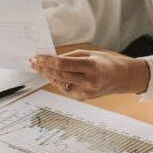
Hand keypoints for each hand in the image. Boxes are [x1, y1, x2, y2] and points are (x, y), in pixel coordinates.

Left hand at [29, 50, 150, 100]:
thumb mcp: (90, 54)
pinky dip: (56, 81)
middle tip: (31, 62)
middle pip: (58, 75)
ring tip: (38, 67)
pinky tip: (50, 75)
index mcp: (91, 67)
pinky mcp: (82, 98)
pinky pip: (64, 89)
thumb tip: (52, 59)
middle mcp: (88, 82)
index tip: (35, 57)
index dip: (46, 61)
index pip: (62, 65)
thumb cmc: (106, 63)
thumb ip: (71, 57)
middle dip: (42, 68)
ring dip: (46, 75)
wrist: (121, 78)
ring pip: (59, 83)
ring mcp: (85, 92)